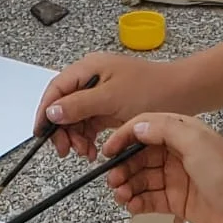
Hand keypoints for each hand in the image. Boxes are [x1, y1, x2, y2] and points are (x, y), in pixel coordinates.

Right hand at [37, 52, 171, 161]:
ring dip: (76, 137)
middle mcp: (91, 79)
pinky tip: (92, 152)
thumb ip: (79, 105)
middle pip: (64, 106)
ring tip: (84, 153)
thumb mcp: (110, 99)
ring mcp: (101, 94)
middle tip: (65, 151)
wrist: (181, 94)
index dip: (45, 112)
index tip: (40, 134)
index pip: (56, 89)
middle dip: (62, 130)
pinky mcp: (110, 108)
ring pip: (76, 118)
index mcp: (88, 68)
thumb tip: (52, 112)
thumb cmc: (150, 90)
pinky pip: (91, 125)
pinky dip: (88, 139)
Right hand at [104, 114, 222, 222]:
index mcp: (179, 133)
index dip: (124, 138)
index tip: (109, 151)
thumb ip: (164, 130)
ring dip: (127, 186)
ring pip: (141, 180)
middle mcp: (175, 153)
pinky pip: (149, 200)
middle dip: (122, 167)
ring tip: (120, 195)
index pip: (144, 130)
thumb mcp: (194, 140)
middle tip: (113, 178)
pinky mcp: (175, 200)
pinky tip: (130, 205)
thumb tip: (138, 127)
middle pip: (138, 157)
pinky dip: (137, 202)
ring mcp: (174, 178)